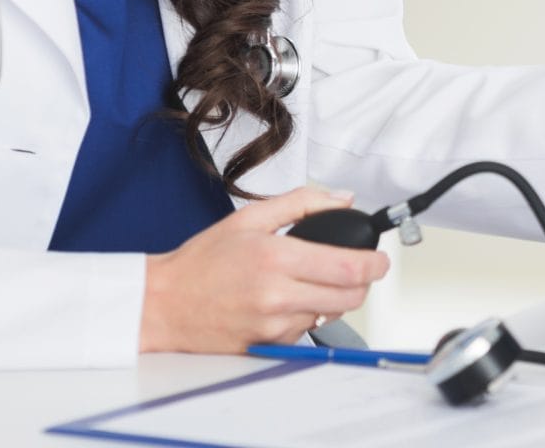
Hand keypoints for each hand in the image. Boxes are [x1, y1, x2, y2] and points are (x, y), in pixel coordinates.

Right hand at [139, 187, 390, 353]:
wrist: (163, 305)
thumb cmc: (202, 262)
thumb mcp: (249, 218)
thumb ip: (302, 203)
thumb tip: (342, 198)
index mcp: (276, 258)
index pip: (348, 267)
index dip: (375, 264)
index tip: (381, 259)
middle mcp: (277, 296)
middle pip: (350, 296)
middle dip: (361, 282)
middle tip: (354, 270)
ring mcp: (273, 325)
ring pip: (329, 314)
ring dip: (330, 299)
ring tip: (305, 283)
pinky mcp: (268, 346)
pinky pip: (304, 332)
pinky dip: (305, 317)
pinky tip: (283, 303)